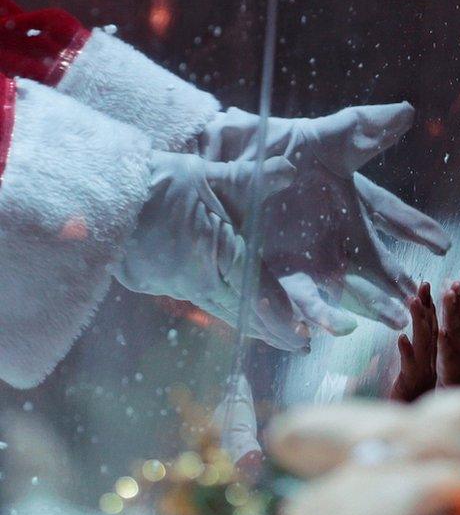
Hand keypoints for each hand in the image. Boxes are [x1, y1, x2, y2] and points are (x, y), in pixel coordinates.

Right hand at [113, 151, 308, 351]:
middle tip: (300, 346)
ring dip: (247, 324)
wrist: (101, 193)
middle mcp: (197, 279)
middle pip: (243, 311)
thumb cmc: (159, 182)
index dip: (282, 315)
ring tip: (272, 336)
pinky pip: (196, 299)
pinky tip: (230, 310)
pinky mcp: (153, 283)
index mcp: (216, 255)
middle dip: (273, 330)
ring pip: (219, 309)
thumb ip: (254, 178)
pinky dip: (219, 307)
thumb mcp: (211, 175)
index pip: (258, 291)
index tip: (304, 334)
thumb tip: (290, 168)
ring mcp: (173, 284)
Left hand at [198, 103, 450, 330]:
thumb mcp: (323, 138)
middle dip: (398, 282)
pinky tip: (323, 332)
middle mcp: (340, 237)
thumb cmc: (282, 149)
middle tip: (420, 298)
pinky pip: (298, 297)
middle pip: (375, 263)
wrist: (232, 163)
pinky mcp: (279, 273)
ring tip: (392, 320)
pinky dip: (312, 314)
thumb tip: (406, 112)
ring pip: (344, 287)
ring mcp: (312, 258)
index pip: (393, 215)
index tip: (443, 244)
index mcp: (353, 203)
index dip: (418, 230)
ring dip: (367, 306)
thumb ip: (361, 128)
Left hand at [391, 282, 437, 401]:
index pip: (430, 327)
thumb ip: (406, 358)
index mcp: (427, 358)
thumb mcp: (406, 375)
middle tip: (425, 284)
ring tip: (412, 301)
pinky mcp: (410, 383)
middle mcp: (428, 362)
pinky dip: (406, 351)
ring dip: (417, 320)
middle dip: (428, 305)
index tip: (427, 287)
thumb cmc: (407, 403)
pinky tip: (400, 338)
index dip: (429, 306)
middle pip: (430, 329)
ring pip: (422, 342)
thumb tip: (400, 341)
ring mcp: (421, 372)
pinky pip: (409, 365)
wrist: (410, 428)